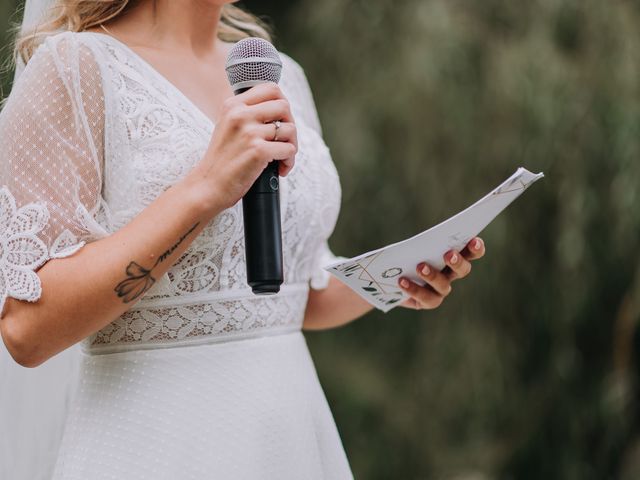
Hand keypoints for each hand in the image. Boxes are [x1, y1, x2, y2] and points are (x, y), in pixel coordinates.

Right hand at [186, 82, 297, 211]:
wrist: (207, 186)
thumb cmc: (221, 160)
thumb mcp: (228, 127)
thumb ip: (247, 114)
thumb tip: (280, 107)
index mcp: (233, 105)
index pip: (271, 88)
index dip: (282, 103)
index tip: (280, 120)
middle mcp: (240, 114)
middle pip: (284, 106)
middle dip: (290, 125)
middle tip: (284, 141)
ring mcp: (249, 132)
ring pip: (290, 129)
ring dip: (292, 146)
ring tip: (282, 159)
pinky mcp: (258, 151)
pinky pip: (289, 149)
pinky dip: (289, 162)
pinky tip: (280, 169)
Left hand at [398, 237, 485, 309]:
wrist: (389, 278)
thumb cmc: (404, 255)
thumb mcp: (412, 245)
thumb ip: (421, 242)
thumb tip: (422, 240)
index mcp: (453, 256)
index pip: (471, 253)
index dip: (476, 248)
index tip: (474, 241)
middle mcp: (451, 274)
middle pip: (463, 270)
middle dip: (458, 262)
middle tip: (449, 255)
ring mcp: (440, 290)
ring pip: (443, 285)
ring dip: (433, 275)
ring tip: (420, 267)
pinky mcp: (428, 301)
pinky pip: (425, 298)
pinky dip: (414, 289)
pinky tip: (402, 281)